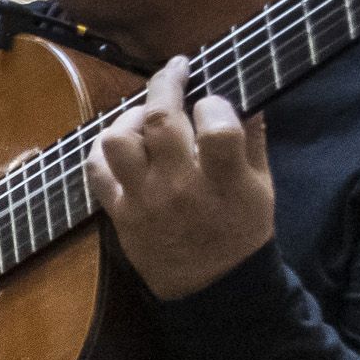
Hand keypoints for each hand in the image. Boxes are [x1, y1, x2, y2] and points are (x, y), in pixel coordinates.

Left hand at [87, 57, 273, 299]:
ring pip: (118, 141)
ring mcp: (145, 201)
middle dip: (166, 83)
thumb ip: (252, 139)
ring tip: (145, 117)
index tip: (213, 101)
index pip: (217, 127)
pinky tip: (123, 143)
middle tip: (175, 71)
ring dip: (129, 118)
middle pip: (160, 121)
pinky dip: (104, 149)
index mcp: (225, 182)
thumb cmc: (241, 232)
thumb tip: (246, 95)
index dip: (214, 103)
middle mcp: (181, 189)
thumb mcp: (262, 187)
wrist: (214, 289)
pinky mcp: (121, 214)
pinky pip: (96, 170)